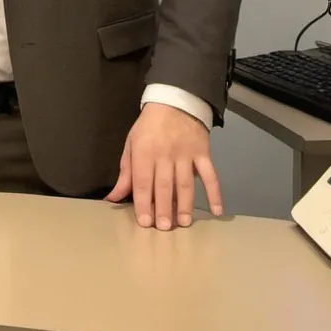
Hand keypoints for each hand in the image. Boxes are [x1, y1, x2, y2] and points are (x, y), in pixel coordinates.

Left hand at [105, 102, 222, 229]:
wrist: (175, 101)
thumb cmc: (149, 126)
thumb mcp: (131, 145)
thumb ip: (125, 173)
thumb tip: (113, 198)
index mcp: (144, 152)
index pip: (143, 181)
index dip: (143, 203)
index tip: (145, 222)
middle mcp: (165, 154)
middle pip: (164, 185)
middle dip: (163, 209)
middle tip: (164, 229)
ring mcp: (186, 154)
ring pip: (185, 183)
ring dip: (184, 205)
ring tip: (183, 224)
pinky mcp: (203, 153)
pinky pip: (210, 175)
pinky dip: (215, 192)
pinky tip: (217, 211)